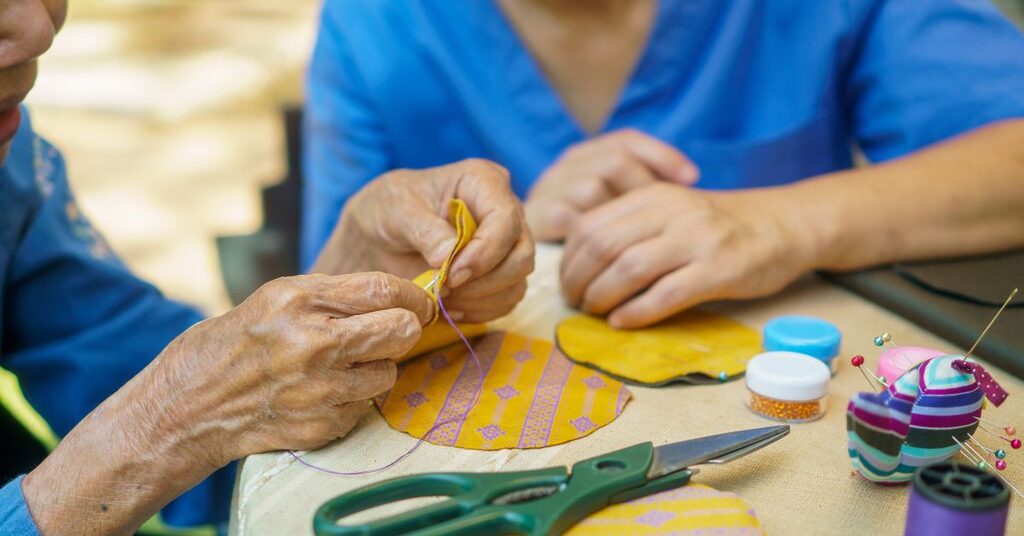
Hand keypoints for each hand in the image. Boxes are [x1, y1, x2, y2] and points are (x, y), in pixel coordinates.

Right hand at [165, 272, 434, 462]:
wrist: (190, 405)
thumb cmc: (238, 342)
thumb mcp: (277, 298)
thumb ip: (335, 295)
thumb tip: (398, 296)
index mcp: (299, 301)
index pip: (384, 290)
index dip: (413, 296)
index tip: (420, 303)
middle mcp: (312, 344)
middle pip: (400, 331)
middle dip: (404, 329)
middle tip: (395, 331)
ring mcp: (318, 389)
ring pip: (388, 373)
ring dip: (376, 368)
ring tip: (346, 365)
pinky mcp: (321, 425)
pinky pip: (365, 406)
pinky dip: (353, 399)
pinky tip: (324, 392)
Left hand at [313, 159, 533, 322]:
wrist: (381, 235)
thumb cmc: (389, 209)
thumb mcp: (397, 211)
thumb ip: (424, 230)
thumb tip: (448, 257)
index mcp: (484, 182)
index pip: (505, 219)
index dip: (484, 252)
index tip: (451, 273)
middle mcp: (505, 211)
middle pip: (522, 254)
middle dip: (486, 280)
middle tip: (446, 288)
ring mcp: (507, 244)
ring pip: (518, 281)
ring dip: (482, 299)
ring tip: (444, 297)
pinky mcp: (501, 273)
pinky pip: (507, 300)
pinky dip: (480, 310)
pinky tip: (451, 305)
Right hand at [525, 129, 697, 241]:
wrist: (519, 250)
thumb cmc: (588, 234)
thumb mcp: (615, 205)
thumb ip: (641, 190)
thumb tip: (691, 180)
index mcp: (586, 155)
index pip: (627, 140)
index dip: (662, 156)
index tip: (692, 180)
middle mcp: (566, 165)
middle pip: (614, 161)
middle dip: (642, 188)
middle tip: (663, 220)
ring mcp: (548, 188)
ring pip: (594, 188)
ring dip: (618, 218)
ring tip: (638, 242)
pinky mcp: (537, 216)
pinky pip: (573, 221)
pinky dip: (597, 239)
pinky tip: (614, 258)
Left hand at [559, 183, 816, 327]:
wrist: (783, 225)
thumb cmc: (719, 226)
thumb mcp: (673, 211)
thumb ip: (633, 227)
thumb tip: (581, 265)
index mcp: (654, 196)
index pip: (591, 225)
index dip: (569, 259)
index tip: (566, 283)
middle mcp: (672, 213)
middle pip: (603, 247)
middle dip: (579, 281)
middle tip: (576, 303)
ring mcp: (697, 240)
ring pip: (629, 270)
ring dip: (603, 298)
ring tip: (596, 314)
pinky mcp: (719, 270)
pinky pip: (665, 294)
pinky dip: (636, 312)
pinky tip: (623, 322)